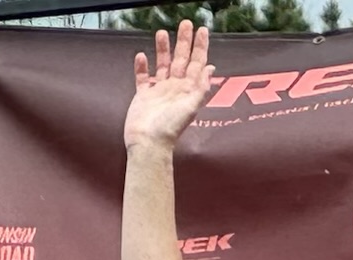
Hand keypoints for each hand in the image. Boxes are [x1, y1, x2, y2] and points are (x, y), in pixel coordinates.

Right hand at [126, 20, 214, 152]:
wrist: (148, 143)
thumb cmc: (169, 128)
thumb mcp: (190, 107)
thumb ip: (200, 88)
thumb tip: (211, 69)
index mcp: (187, 90)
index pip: (197, 64)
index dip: (200, 47)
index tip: (202, 30)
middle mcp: (175, 89)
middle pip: (181, 60)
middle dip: (184, 42)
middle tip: (186, 23)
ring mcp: (159, 92)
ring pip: (162, 65)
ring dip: (163, 49)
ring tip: (162, 32)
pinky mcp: (143, 96)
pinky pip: (143, 78)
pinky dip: (142, 67)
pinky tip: (141, 56)